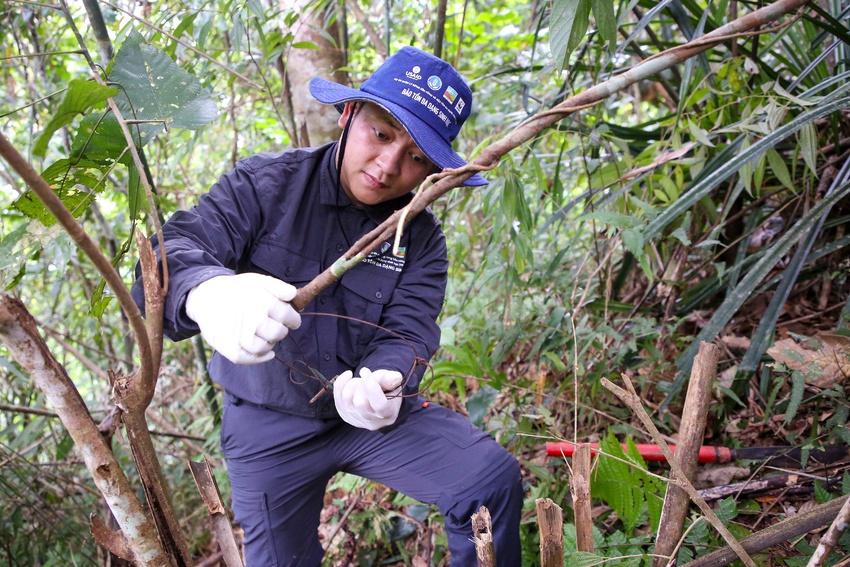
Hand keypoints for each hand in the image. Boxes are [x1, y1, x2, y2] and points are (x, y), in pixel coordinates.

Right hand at [185, 273, 300, 363]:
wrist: (206, 296)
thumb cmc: (236, 289)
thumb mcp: (257, 280)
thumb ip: (278, 287)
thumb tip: (294, 295)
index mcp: (263, 302)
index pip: (288, 316)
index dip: (293, 319)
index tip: (292, 320)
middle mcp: (253, 319)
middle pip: (278, 333)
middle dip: (281, 331)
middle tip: (277, 327)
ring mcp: (240, 335)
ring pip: (265, 347)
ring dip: (270, 343)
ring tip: (268, 336)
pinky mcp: (229, 347)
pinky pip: (248, 358)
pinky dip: (261, 358)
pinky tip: (268, 352)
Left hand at [333, 368, 402, 429]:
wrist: (377, 399)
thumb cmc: (387, 389)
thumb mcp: (392, 382)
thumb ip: (392, 379)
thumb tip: (394, 378)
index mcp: (388, 414)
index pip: (379, 404)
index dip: (371, 386)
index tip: (365, 370)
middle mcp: (372, 421)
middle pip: (360, 403)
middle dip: (360, 385)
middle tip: (365, 377)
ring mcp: (357, 421)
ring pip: (347, 400)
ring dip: (352, 384)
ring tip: (359, 380)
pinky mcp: (346, 416)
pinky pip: (337, 399)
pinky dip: (340, 384)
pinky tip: (347, 376)